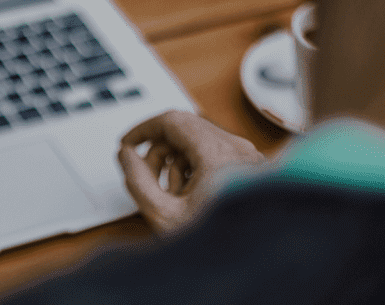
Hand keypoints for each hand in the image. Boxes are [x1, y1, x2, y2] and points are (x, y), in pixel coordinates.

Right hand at [117, 110, 264, 233]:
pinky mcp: (252, 168)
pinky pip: (215, 155)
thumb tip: (127, 155)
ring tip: (173, 196)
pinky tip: (192, 198)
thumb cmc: (223, 246)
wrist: (257, 263)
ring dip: (176, 163)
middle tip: (146, 177)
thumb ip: (137, 180)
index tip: (127, 144)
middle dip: (159, 152)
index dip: (142, 130)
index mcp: (218, 154)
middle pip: (184, 130)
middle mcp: (238, 149)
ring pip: (199, 143)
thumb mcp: (164, 215)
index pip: (172, 121)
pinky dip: (195, 169)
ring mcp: (248, 157)